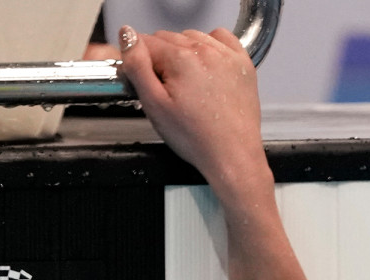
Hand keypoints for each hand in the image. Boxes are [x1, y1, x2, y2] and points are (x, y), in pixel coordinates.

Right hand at [116, 26, 267, 197]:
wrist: (233, 155)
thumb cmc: (197, 138)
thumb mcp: (154, 105)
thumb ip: (136, 65)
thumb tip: (127, 34)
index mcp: (181, 58)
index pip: (145, 42)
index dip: (140, 62)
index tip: (146, 81)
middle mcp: (206, 50)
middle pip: (167, 38)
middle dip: (161, 58)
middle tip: (167, 89)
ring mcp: (227, 55)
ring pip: (191, 36)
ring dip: (183, 52)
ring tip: (188, 84)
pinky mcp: (242, 63)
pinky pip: (221, 38)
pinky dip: (210, 45)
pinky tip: (206, 67)